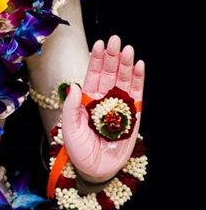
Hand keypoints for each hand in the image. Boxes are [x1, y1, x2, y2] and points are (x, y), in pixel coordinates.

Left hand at [61, 35, 144, 183]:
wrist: (95, 170)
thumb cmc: (78, 150)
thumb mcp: (69, 128)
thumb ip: (71, 107)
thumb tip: (75, 85)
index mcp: (88, 99)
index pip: (93, 74)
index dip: (97, 59)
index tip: (99, 44)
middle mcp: (104, 99)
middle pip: (110, 73)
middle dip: (113, 56)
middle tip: (116, 39)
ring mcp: (119, 106)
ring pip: (123, 80)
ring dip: (126, 65)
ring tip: (128, 49)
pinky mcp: (133, 116)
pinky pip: (136, 95)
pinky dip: (138, 80)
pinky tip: (139, 66)